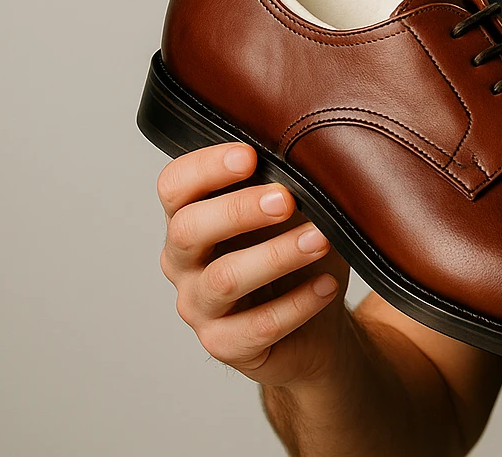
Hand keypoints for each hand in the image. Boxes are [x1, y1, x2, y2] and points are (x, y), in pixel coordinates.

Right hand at [156, 142, 351, 386]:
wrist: (317, 326)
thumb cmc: (299, 256)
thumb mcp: (296, 215)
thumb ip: (289, 186)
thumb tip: (310, 158)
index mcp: (193, 218)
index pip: (174, 187)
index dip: (205, 168)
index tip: (249, 156)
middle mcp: (185, 262)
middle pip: (188, 229)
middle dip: (238, 210)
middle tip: (286, 199)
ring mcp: (200, 307)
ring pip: (224, 279)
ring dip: (276, 255)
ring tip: (320, 239)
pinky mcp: (226, 345)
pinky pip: (258, 326)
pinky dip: (298, 303)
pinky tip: (327, 286)